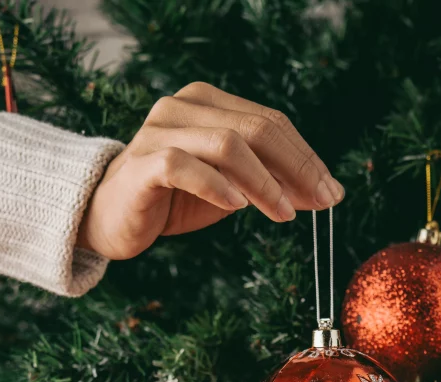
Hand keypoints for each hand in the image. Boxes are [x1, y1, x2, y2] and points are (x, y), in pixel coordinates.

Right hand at [76, 81, 343, 259]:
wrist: (109, 218)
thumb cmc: (170, 201)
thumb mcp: (228, 191)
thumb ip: (267, 184)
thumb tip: (320, 193)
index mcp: (208, 104)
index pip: (270, 122)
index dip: (305, 157)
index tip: (331, 192)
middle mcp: (185, 107)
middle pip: (256, 128)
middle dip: (296, 167)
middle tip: (321, 202)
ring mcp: (161, 131)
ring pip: (228, 144)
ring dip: (264, 181)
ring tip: (284, 213)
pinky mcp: (144, 162)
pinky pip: (186, 165)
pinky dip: (217, 185)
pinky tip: (238, 206)